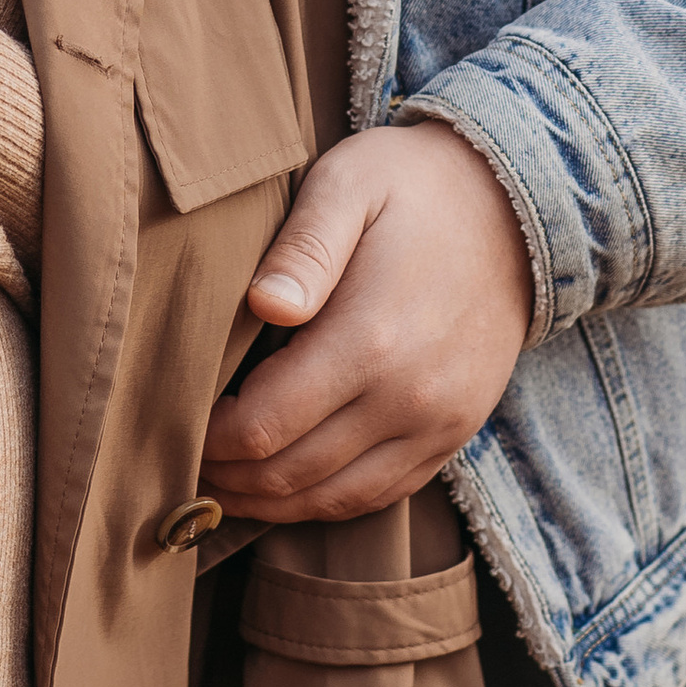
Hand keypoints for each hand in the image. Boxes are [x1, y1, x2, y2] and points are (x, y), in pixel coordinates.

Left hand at [198, 122, 532, 522]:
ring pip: (335, 499)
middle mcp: (409, 398)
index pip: (263, 426)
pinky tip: (285, 486)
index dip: (208, 437)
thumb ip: (302, 249)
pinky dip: (324, 502)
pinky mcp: (454, 434)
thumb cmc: (411, 187)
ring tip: (219, 482)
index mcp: (371, 339)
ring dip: (269, 502)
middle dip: (226, 476)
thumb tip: (261, 304)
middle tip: (178, 459)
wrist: (513, 207)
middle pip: (292, 474)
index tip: (172, 419)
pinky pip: (382, 494)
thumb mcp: (348, 184)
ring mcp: (439, 424)